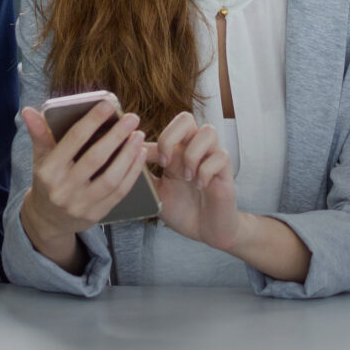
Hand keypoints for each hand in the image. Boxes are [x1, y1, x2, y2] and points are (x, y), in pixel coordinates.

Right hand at [18, 100, 146, 246]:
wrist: (48, 220)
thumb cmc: (47, 181)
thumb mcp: (39, 158)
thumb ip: (39, 134)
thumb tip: (28, 111)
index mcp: (48, 171)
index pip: (73, 140)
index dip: (92, 121)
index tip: (109, 104)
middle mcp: (63, 189)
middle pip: (95, 158)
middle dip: (116, 136)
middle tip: (132, 117)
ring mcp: (81, 204)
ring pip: (111, 178)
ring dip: (128, 155)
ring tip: (138, 135)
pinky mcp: (96, 215)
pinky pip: (119, 192)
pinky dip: (132, 173)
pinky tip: (140, 155)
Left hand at [147, 112, 242, 252]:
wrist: (206, 231)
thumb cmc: (183, 210)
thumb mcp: (156, 192)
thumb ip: (144, 175)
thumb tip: (123, 159)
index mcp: (177, 151)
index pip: (165, 128)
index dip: (151, 140)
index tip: (140, 159)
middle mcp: (194, 149)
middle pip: (186, 118)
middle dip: (171, 137)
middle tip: (165, 162)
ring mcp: (211, 158)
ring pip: (208, 131)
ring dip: (192, 153)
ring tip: (186, 176)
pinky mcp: (226, 172)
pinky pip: (221, 156)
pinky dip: (206, 171)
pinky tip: (200, 186)